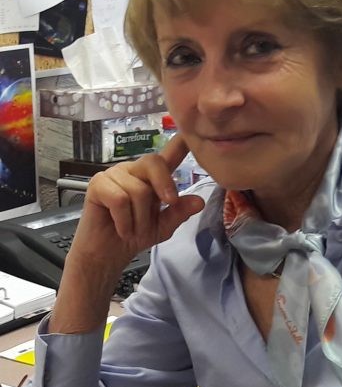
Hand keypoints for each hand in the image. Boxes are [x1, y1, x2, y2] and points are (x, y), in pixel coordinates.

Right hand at [66, 133, 204, 294]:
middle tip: (165, 206)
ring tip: (132, 228)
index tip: (189, 132)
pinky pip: (120, 199)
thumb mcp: (163, 226)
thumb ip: (180, 212)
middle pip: (155, 163)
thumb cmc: (134, 235)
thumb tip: (200, 201)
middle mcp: (134, 170)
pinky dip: (124, 220)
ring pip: (139, 190)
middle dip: (164, 188)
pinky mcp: (98, 184)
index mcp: (153, 176)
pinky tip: (121, 228)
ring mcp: (114, 174)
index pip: (168, 154)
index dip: (180, 142)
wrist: (107, 254)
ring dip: (139, 218)